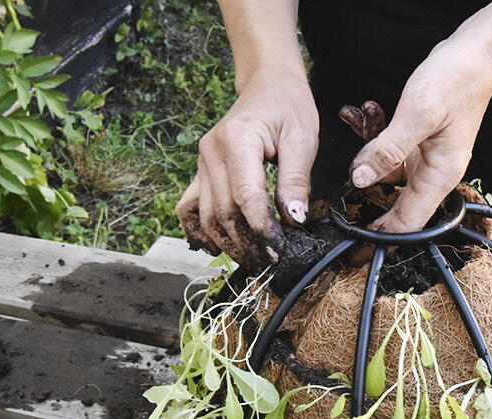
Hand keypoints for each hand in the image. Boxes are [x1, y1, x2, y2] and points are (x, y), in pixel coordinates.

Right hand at [175, 69, 318, 268]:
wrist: (268, 85)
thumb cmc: (288, 107)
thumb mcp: (303, 139)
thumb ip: (296, 180)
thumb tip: (293, 219)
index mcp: (236, 140)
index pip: (246, 196)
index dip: (261, 228)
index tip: (278, 250)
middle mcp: (211, 152)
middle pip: (223, 211)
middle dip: (246, 242)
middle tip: (269, 261)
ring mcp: (201, 163)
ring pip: (206, 216)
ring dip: (227, 243)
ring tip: (252, 259)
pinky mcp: (200, 172)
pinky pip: (189, 208)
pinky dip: (200, 231)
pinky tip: (218, 246)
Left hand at [348, 35, 491, 233]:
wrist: (476, 53)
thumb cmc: (457, 80)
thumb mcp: (418, 115)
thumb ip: (387, 150)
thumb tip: (360, 180)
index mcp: (440, 176)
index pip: (409, 224)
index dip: (382, 238)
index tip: (356, 247)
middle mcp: (435, 173)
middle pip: (397, 207)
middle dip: (369, 211)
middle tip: (341, 222)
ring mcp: (427, 159)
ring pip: (388, 177)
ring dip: (367, 161)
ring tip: (356, 135)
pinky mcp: (419, 143)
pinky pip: (390, 155)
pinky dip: (374, 143)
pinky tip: (365, 122)